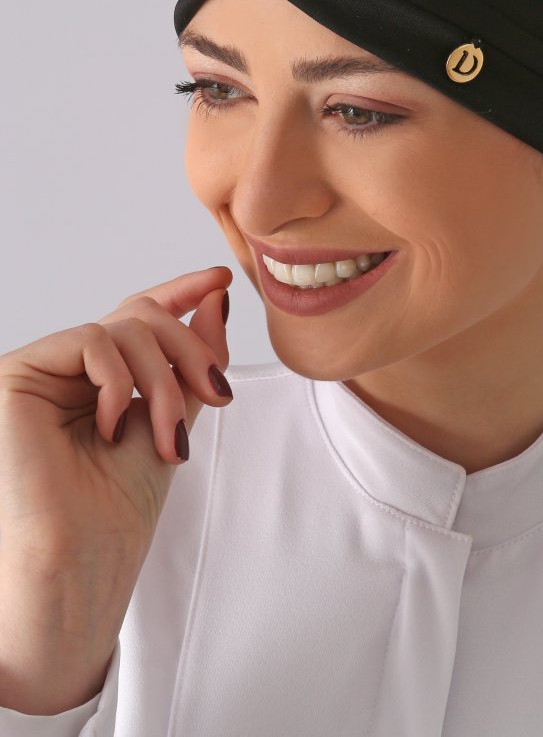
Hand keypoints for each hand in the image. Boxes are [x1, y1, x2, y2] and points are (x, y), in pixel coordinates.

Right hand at [0, 264, 232, 565]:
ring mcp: (42, 371)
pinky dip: (118, 379)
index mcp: (101, 379)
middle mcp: (69, 370)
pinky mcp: (16, 375)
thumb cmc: (116, 511)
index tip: (222, 280)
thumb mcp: (172, 420)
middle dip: (189, 351)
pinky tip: (112, 426)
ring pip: (123, 326)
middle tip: (216, 395)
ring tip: (167, 438)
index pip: (140, 316)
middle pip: (141, 316)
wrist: (79, 562)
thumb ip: (191, 363)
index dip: (181, 292)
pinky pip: (88, 340)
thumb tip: (216, 299)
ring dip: (163, 379)